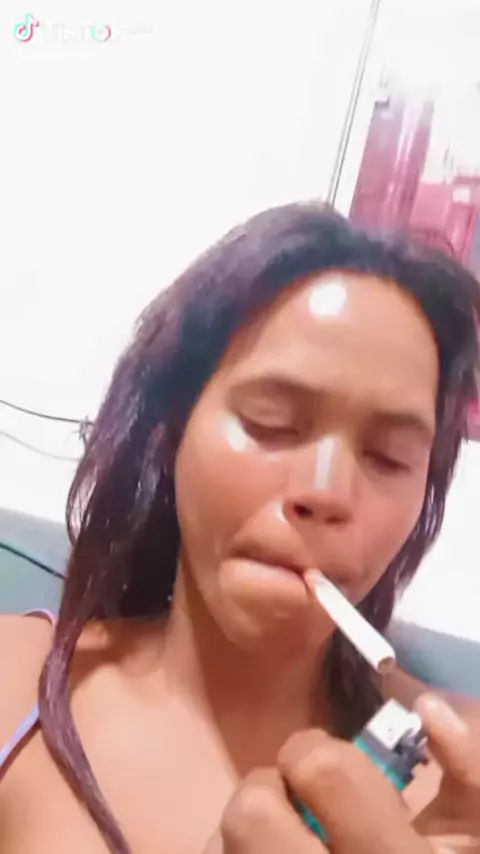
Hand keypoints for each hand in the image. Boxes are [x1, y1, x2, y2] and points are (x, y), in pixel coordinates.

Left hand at [204, 694, 479, 852]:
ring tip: (280, 848)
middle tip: (294, 809)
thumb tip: (427, 709)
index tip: (322, 770)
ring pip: (219, 848)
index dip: (311, 753)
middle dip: (267, 793)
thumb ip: (468, 769)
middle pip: (250, 812)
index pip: (323, 771)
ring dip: (243, 838)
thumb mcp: (471, 835)